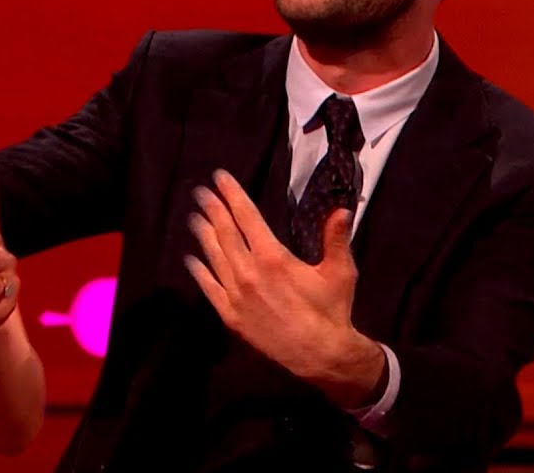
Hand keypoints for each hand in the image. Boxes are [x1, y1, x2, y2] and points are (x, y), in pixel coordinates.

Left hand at [184, 170, 382, 399]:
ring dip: (203, 234)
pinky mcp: (230, 315)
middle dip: (212, 208)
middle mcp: (248, 272)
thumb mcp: (340, 272)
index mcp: (273, 257)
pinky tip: (191, 259)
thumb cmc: (331, 311)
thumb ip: (336, 238)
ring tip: (195, 217)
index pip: (246, 216)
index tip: (220, 178)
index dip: (232, 194)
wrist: (321, 355)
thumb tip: (342, 209)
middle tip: (201, 192)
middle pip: (225, 232)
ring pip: (213, 256)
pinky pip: (209, 288)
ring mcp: (236, 294)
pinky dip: (198, 271)